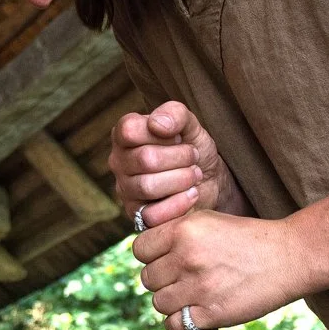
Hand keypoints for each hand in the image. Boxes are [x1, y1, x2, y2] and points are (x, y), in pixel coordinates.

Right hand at [109, 100, 224, 228]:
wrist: (210, 179)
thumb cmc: (192, 148)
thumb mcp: (190, 124)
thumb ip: (175, 114)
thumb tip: (157, 125)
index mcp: (124, 136)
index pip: (129, 130)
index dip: (161, 134)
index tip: (178, 136)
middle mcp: (119, 162)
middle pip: (145, 159)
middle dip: (180, 157)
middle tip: (194, 157)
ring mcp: (125, 190)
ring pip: (148, 186)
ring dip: (182, 179)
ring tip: (195, 174)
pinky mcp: (137, 215)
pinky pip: (152, 214)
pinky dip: (180, 203)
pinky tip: (192, 194)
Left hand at [132, 210, 312, 329]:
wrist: (289, 256)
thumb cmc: (248, 239)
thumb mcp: (209, 221)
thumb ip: (176, 233)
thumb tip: (146, 251)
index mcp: (184, 230)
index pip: (140, 249)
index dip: (151, 256)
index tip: (166, 260)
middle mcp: (187, 257)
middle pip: (147, 278)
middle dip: (163, 280)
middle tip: (185, 279)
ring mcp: (198, 286)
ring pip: (158, 303)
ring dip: (172, 302)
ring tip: (192, 295)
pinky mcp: (211, 312)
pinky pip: (174, 325)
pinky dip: (181, 323)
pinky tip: (195, 313)